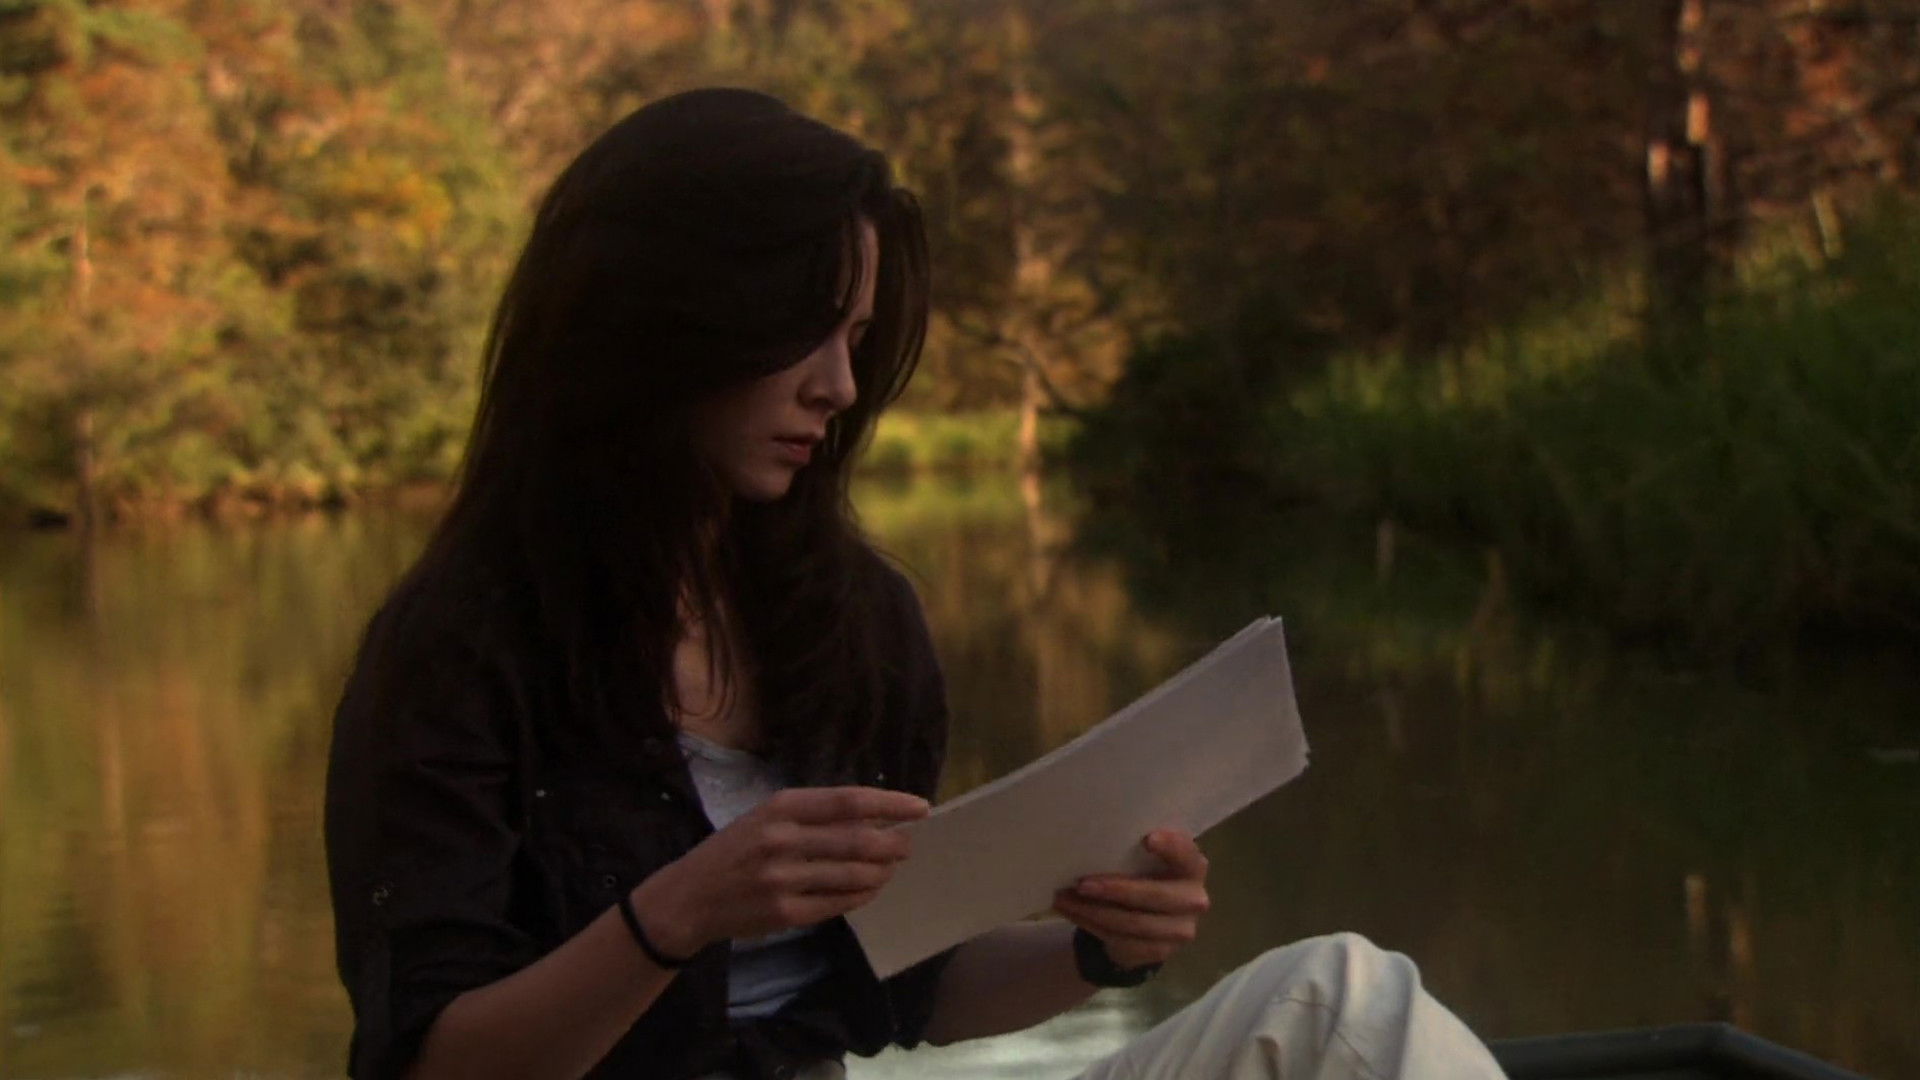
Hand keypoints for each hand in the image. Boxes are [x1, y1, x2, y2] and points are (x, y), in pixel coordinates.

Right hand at [632, 786, 927, 957]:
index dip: (891, 804)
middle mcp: (782, 839)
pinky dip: (862, 894)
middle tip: (907, 846)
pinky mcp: (785, 913)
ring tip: (889, 869)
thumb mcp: (766, 816)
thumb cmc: (736, 849)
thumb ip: (815, 814)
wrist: (691, 896)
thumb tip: (875, 815)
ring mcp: (783, 879)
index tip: (921, 808)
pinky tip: (868, 888)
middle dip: (894, 844)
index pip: (849, 802)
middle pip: (859, 840)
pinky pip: (840, 903)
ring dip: (882, 872)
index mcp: (781, 807)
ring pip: (855, 875)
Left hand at [1052, 829, 1210, 970]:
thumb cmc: (1144, 876)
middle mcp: (1193, 899)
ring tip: (1063, 898)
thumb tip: (1091, 839)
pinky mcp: (1159, 951)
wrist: (1150, 923)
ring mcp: (1179, 930)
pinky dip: (1090, 924)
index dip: (1171, 847)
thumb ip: (1134, 851)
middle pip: (1154, 895)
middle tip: (1081, 883)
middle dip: (1115, 889)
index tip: (1147, 839)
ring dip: (1092, 910)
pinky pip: (1120, 940)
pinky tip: (1071, 912)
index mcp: (1192, 867)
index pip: (1187, 855)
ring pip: (1132, 922)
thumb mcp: (1145, 861)